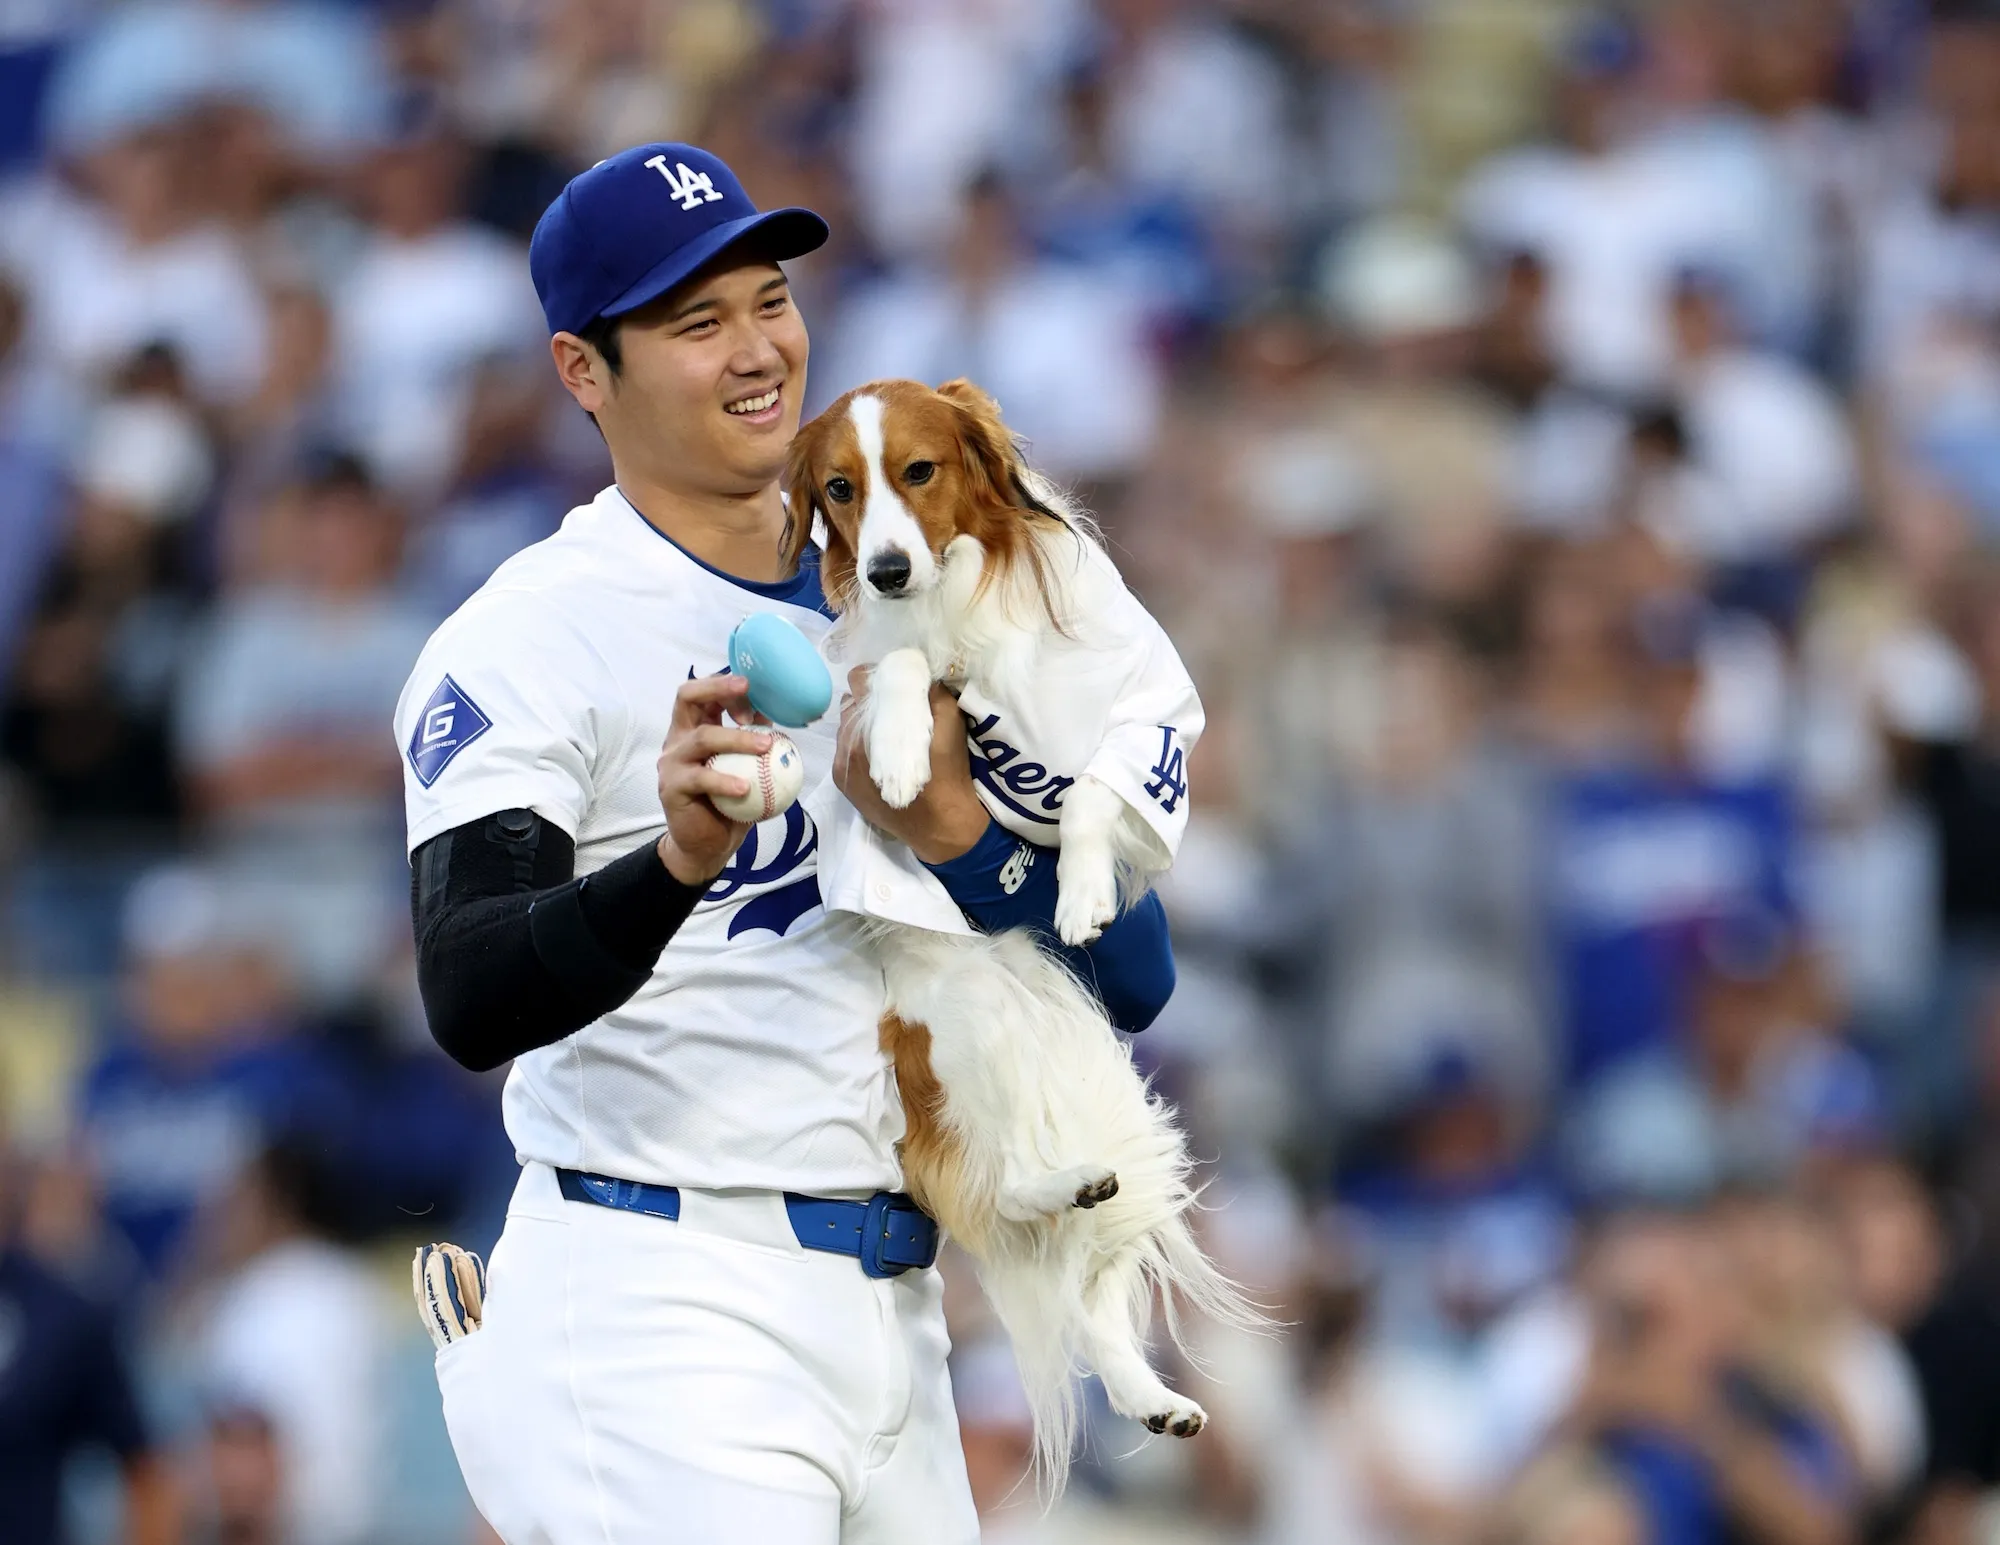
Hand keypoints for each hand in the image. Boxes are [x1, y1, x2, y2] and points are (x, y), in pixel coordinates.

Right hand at [655, 674, 772, 884]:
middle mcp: (679, 739)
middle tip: (747, 689)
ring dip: (737, 738)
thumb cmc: (729, 802)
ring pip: (702, 738)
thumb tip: (776, 714)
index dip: (726, 685)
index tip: (753, 692)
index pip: (702, 691)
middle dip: (718, 687)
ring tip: (765, 746)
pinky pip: (700, 778)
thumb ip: (755, 740)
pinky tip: (745, 788)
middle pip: (687, 697)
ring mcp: (672, 762)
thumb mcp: (746, 767)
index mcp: (694, 728)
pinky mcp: (672, 787)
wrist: (706, 844)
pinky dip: (725, 780)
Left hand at [834, 667, 989, 863]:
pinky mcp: (842, 782)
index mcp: (871, 720)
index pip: (860, 679)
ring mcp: (841, 763)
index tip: (896, 682)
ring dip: (863, 724)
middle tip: (895, 708)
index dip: (879, 676)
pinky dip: (859, 747)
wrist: (941, 827)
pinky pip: (844, 751)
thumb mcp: (951, 722)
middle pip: (850, 703)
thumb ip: (932, 692)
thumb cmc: (948, 773)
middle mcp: (847, 740)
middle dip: (870, 700)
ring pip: (845, 727)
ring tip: (888, 733)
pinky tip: (881, 756)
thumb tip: (919, 674)